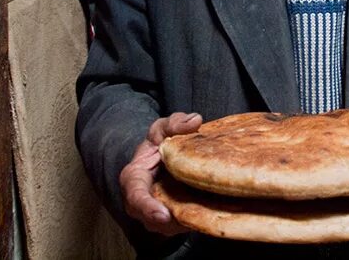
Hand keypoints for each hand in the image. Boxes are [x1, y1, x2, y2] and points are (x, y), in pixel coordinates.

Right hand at [119, 111, 202, 234]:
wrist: (160, 157)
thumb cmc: (159, 142)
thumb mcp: (163, 128)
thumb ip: (175, 123)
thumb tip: (195, 121)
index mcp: (134, 179)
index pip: (136, 197)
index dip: (148, 208)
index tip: (164, 215)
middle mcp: (141, 202)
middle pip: (153, 220)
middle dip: (172, 223)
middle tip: (194, 220)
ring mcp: (156, 214)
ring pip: (170, 227)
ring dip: (187, 222)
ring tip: (209, 214)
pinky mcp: (172, 221)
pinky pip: (183, 225)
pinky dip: (196, 221)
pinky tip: (214, 213)